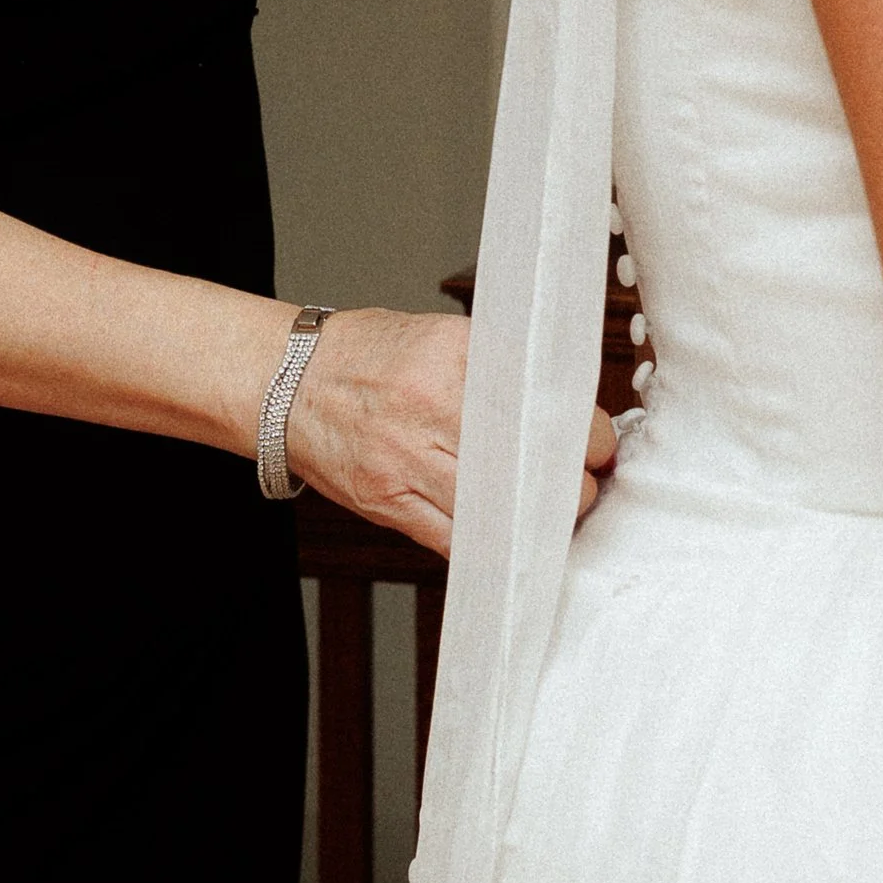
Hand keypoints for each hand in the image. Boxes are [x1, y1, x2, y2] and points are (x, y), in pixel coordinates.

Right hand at [282, 309, 617, 558]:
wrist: (285, 380)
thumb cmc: (365, 356)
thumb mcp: (440, 338)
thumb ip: (498, 373)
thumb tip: (565, 416)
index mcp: (453, 355)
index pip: (547, 406)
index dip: (586, 435)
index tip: (596, 445)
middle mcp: (430, 405)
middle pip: (533, 463)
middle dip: (572, 483)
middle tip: (581, 483)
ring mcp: (405, 459)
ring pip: (501, 512)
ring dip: (538, 521)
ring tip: (546, 512)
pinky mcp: (387, 502)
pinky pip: (457, 543)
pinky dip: (491, 545)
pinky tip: (505, 534)